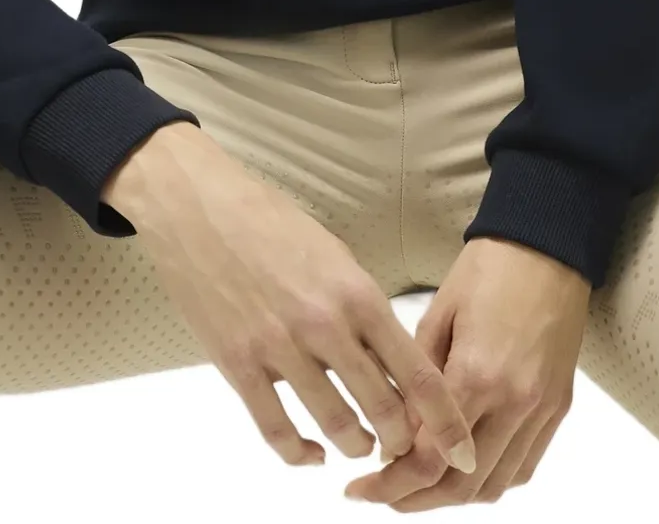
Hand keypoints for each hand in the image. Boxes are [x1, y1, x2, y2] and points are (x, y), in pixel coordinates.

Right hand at [105, 123, 478, 475]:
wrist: (197, 205)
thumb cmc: (268, 221)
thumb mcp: (333, 254)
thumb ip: (363, 309)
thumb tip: (391, 363)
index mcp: (357, 293)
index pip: (419, 373)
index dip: (446, 423)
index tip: (461, 451)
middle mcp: (325, 325)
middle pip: (384, 411)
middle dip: (402, 443)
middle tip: (403, 449)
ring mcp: (279, 348)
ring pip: (337, 427)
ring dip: (356, 446)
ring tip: (360, 445)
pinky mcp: (237, 364)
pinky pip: (277, 431)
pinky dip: (300, 454)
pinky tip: (310, 452)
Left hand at [340, 236, 588, 508]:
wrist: (547, 246)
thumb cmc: (488, 268)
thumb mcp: (439, 312)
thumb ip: (419, 374)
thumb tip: (399, 424)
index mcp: (477, 374)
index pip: (429, 456)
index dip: (391, 481)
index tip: (363, 485)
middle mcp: (514, 402)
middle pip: (462, 485)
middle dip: (415, 500)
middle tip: (381, 494)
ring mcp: (540, 409)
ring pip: (496, 486)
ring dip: (453, 496)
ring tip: (416, 487)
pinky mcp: (557, 408)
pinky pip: (524, 466)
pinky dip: (491, 479)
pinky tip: (462, 470)